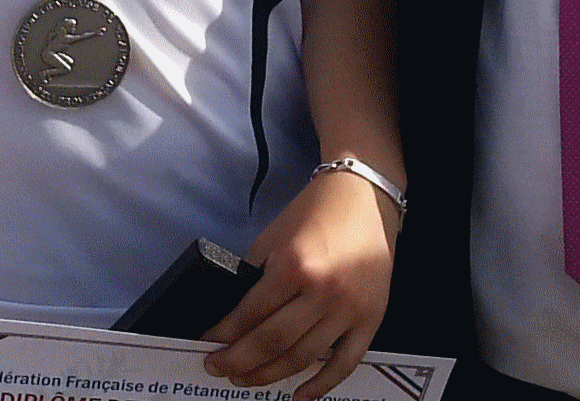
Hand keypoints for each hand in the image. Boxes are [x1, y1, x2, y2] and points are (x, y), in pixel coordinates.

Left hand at [203, 170, 397, 397]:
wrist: (365, 197)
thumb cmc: (315, 211)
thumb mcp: (273, 235)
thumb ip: (255, 274)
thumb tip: (233, 314)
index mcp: (295, 266)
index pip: (250, 314)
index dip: (224, 335)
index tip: (207, 344)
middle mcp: (323, 292)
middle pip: (273, 343)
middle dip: (239, 361)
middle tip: (218, 367)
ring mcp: (350, 310)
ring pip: (304, 358)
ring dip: (269, 375)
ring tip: (245, 379)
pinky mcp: (372, 321)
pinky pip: (345, 364)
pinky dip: (321, 385)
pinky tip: (299, 395)